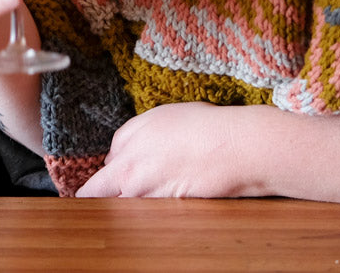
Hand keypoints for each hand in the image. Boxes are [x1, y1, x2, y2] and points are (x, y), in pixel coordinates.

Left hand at [77, 102, 339, 208]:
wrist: (239, 145)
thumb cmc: (213, 127)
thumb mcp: (173, 117)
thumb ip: (148, 135)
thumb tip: (142, 151)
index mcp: (131, 132)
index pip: (110, 157)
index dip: (118, 169)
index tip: (125, 178)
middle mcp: (129, 157)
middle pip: (99, 187)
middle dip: (104, 195)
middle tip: (111, 203)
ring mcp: (141, 184)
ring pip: (116, 205)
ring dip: (121, 210)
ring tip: (124, 218)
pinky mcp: (158, 205)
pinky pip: (139, 217)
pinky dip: (140, 221)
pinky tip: (148, 222)